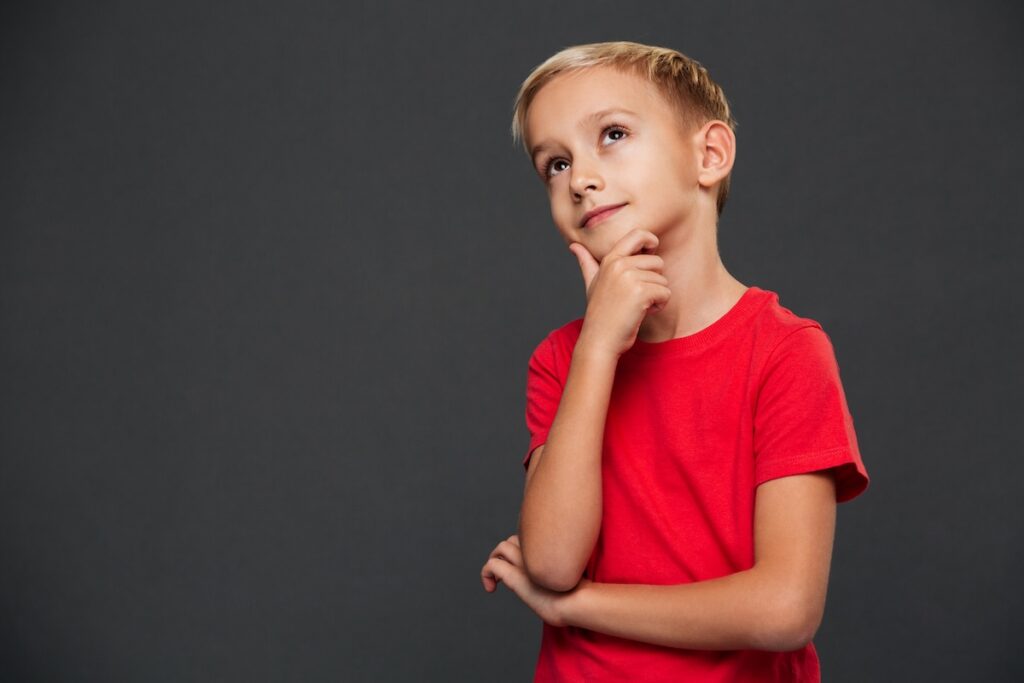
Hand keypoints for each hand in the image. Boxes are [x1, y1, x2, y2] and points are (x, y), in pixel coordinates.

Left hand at [480, 534, 574, 627]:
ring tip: (498, 577)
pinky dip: (486, 574)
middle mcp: (534, 551)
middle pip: (516, 538)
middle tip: (510, 570)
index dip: (524, 549)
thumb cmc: (578, 595)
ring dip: (497, 558)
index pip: (531, 537)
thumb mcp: (569, 575)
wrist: (576, 601)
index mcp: (547, 549)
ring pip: (502, 547)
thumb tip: (569, 579)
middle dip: (509, 551)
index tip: (525, 566)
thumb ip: (561, 569)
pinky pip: (492, 565)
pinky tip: (491, 589)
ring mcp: (524, 561)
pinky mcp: (514, 576)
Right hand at [568, 229, 670, 358]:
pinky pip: (665, 293)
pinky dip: (659, 306)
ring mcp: (630, 278)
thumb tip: (574, 246)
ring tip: (637, 306)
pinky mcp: (641, 292)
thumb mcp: (591, 284)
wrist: (599, 340)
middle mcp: (619, 264)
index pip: (638, 234)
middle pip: (657, 262)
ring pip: (663, 280)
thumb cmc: (599, 314)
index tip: (651, 254)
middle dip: (654, 281)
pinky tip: (643, 312)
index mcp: (609, 259)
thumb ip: (586, 263)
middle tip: (637, 297)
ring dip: (656, 296)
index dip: (651, 241)